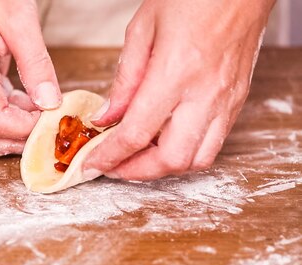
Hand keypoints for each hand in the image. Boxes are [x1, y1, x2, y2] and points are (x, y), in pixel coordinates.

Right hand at [0, 0, 60, 155]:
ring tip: (48, 110)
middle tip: (54, 121)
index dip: (26, 129)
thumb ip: (36, 63)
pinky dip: (16, 117)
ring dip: (22, 129)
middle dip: (25, 137)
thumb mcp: (19, 19)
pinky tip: (35, 102)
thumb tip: (51, 102)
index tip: (53, 116)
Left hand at [84, 0, 274, 179]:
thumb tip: (107, 117)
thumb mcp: (142, 29)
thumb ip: (124, 79)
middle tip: (114, 165)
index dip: (109, 156)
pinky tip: (165, 139)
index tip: (92, 164)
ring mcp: (226, 100)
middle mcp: (205, 93)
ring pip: (197, 160)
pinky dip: (186, 152)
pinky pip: (213, 143)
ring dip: (163, 167)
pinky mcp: (237, 100)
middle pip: (170, 159)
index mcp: (176, 72)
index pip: (136, 133)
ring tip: (138, 155)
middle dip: (136, 171)